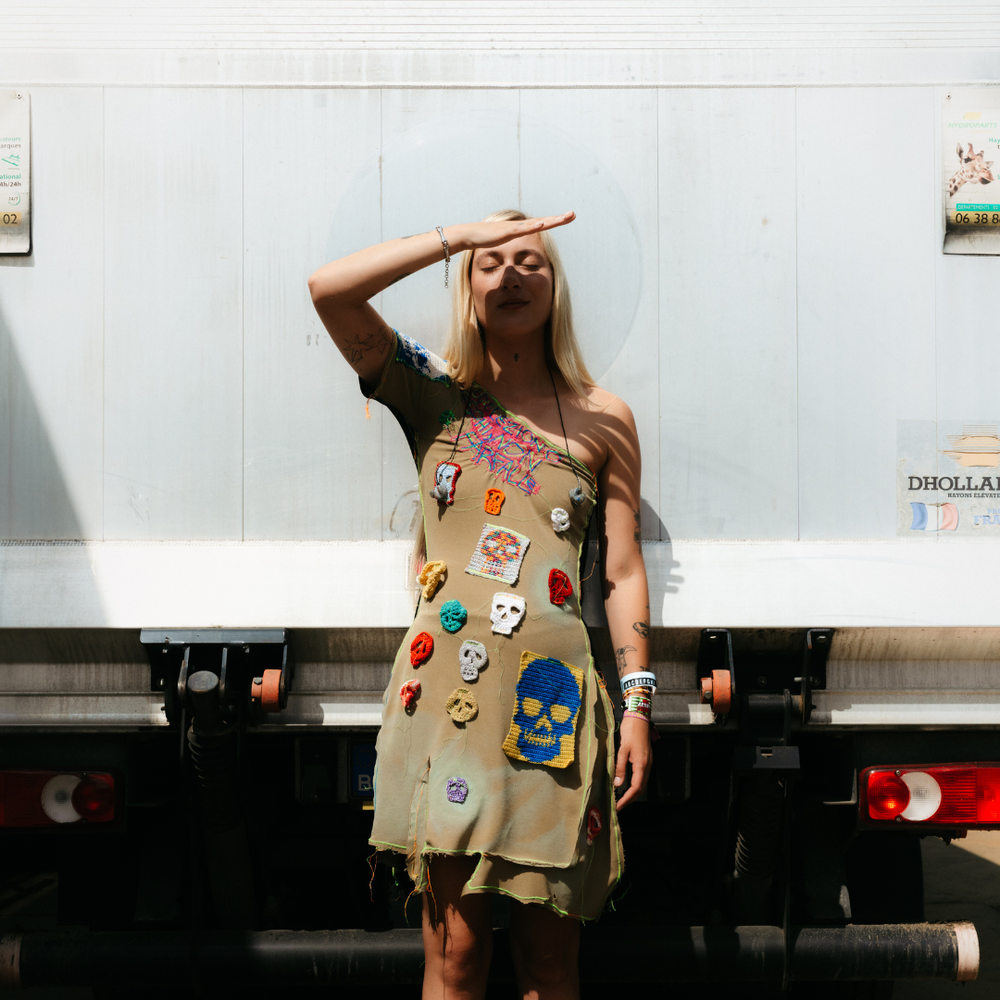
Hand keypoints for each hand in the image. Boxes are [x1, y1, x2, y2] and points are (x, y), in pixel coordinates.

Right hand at [447, 212, 575, 253]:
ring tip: (564, 218)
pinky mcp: (506, 232)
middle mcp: (519, 226)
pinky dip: (533, 227)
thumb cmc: (483, 239)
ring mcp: (513, 228)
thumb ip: (509, 241)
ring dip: (550, 221)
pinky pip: (522, 230)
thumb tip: (513, 245)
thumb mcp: (501, 241)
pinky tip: (542, 224)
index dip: (554, 221)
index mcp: (520, 229)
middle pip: (542, 222)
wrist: (468, 234)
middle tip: (573, 214)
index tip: (567, 218)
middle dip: (558, 218)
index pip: (541, 224)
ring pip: (536, 224)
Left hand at [614, 715, 652, 811]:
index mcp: (642, 764)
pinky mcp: (646, 758)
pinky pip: (641, 775)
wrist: (639, 717)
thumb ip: (620, 767)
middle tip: (618, 806)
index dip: (627, 799)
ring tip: (621, 798)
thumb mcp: (622, 749)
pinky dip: (634, 783)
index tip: (618, 806)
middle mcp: (647, 765)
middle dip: (630, 799)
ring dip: (632, 792)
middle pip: (640, 788)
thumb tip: (618, 784)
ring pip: (642, 782)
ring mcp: (648, 762)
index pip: (636, 788)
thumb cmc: (630, 731)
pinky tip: (626, 784)